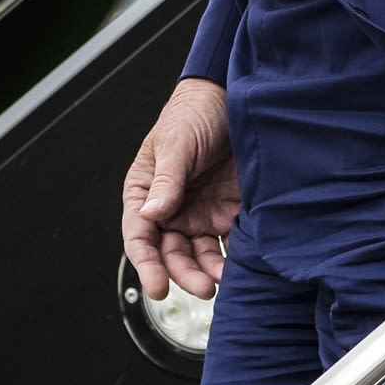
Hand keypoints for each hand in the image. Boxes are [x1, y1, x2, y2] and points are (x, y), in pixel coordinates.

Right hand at [123, 77, 239, 300]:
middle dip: (185, 274)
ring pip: (200, 255)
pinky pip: (230, 243)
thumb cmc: (194, 112)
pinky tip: (245, 263)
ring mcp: (200, 213)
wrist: (235, 97)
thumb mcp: (176, 142)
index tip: (158, 286)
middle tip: (204, 287)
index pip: (139, 236)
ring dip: (210, 271)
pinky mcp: (229, 212)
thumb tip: (151, 214)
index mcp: (146, 192)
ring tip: (227, 279)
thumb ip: (166, 180)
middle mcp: (171, 209)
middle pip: (171, 253)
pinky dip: (236, 257)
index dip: (147, 264)